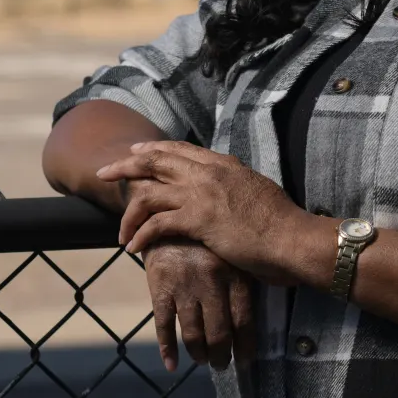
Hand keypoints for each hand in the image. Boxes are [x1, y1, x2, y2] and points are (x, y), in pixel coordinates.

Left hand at [98, 140, 307, 283]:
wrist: (292, 238)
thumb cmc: (280, 222)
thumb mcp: (257, 190)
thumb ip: (236, 185)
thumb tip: (229, 190)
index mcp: (224, 164)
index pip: (180, 149)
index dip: (154, 149)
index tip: (135, 152)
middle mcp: (209, 172)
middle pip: (156, 161)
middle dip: (126, 165)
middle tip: (106, 172)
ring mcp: (202, 193)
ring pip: (149, 193)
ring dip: (128, 212)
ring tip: (120, 230)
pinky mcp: (198, 218)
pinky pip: (156, 224)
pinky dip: (140, 235)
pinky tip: (133, 248)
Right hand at [142, 240, 255, 371]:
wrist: (169, 217)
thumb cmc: (208, 241)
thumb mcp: (232, 254)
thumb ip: (243, 281)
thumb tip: (254, 320)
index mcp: (235, 274)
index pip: (244, 320)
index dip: (245, 346)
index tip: (245, 361)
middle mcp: (212, 282)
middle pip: (219, 332)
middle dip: (221, 355)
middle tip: (222, 365)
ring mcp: (184, 286)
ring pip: (193, 333)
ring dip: (199, 354)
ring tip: (204, 361)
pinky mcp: (160, 288)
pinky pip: (163, 326)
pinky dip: (167, 350)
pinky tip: (172, 364)